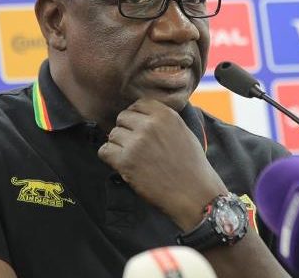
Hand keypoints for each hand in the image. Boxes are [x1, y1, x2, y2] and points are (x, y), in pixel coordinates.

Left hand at [98, 98, 227, 230]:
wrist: (194, 194)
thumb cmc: (191, 166)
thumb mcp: (183, 131)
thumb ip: (163, 119)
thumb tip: (142, 114)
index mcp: (165, 115)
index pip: (138, 104)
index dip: (136, 116)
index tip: (138, 128)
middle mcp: (149, 125)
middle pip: (122, 117)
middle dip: (126, 130)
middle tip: (135, 146)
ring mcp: (136, 143)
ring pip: (112, 134)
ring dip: (118, 145)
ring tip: (132, 157)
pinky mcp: (125, 161)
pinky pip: (104, 151)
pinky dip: (110, 157)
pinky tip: (122, 164)